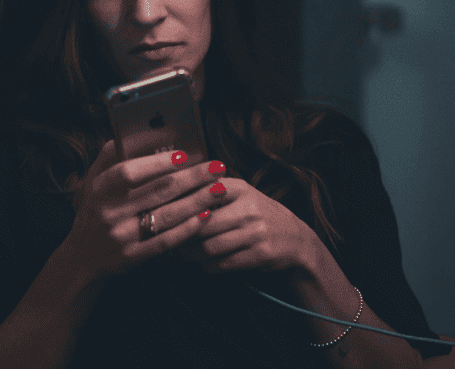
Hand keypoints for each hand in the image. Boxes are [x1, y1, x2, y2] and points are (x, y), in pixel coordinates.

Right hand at [62, 140, 226, 282]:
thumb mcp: (92, 181)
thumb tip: (132, 133)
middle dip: (192, 178)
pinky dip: (188, 228)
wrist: (82, 257)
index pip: (130, 172)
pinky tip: (206, 215)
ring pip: (167, 215)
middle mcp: (111, 212)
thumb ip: (109, 157)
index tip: (184, 154)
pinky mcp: (135, 256)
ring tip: (219, 189)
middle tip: (217, 168)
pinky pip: (167, 240)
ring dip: (198, 201)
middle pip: (158, 191)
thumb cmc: (94, 211)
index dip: (157, 163)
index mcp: (100, 189)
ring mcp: (123, 235)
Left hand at [175, 176, 317, 274]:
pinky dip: (208, 267)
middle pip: (201, 224)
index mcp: (240, 188)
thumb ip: (212, 190)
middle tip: (165, 240)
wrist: (296, 239)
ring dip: (191, 254)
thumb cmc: (258, 214)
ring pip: (210, 247)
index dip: (177, 205)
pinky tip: (201, 265)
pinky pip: (224, 264)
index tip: (158, 214)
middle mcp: (248, 207)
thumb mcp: (241, 194)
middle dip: (180, 235)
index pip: (201, 193)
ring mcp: (256, 232)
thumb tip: (171, 196)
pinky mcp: (260, 254)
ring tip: (180, 255)